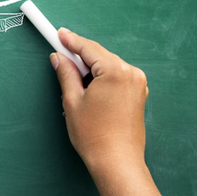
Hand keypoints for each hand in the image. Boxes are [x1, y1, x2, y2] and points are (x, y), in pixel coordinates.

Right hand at [51, 28, 148, 175]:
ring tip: (73, 85)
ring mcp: (138, 84)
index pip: (88, 48)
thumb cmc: (94, 135)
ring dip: (90, 70)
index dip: (70, 40)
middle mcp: (131, 73)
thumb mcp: (72, 101)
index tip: (58, 33)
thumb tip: (59, 59)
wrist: (116, 162)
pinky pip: (116, 77)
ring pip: (107, 66)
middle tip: (59, 57)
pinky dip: (101, 78)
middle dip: (79, 56)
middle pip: (99, 56)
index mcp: (115, 71)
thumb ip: (66, 74)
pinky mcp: (138, 94)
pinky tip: (88, 91)